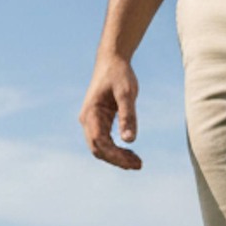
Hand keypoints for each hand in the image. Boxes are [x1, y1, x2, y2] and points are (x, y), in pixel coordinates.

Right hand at [79, 52, 142, 169]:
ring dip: (116, 157)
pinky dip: (116, 150)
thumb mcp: (127, 93)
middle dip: (116, 160)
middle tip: (138, 165)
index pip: (99, 142)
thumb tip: (130, 140)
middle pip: (98, 149)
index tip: (132, 162)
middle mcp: (87, 119)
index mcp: (91, 113)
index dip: (114, 155)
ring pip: (100, 147)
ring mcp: (91, 121)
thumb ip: (128, 116)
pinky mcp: (98, 121)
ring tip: (137, 162)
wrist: (112, 60)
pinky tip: (130, 153)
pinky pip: (104, 141)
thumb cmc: (119, 74)